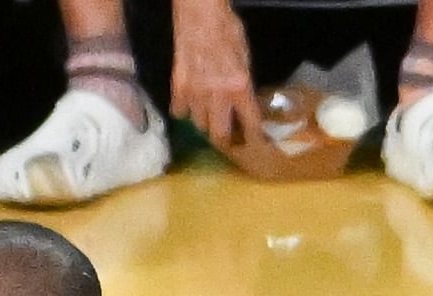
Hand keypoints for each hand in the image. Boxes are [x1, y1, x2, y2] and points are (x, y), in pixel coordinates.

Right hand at [170, 0, 258, 145]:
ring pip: (200, 125)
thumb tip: (245, 102)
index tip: (255, 144)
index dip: (254, 137)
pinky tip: (190, 104)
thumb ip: (244, 83)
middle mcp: (218, 97)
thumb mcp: (245, 57)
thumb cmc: (227, 28)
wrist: (200, 13)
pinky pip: (180, 112)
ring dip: (206, 121)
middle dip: (225, 138)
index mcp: (240, 87)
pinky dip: (185, 110)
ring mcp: (195, 94)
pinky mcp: (178, 87)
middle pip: (219, 135)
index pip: (250, 123)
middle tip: (228, 135)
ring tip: (209, 113)